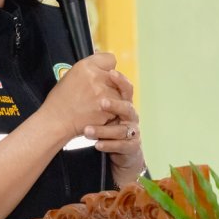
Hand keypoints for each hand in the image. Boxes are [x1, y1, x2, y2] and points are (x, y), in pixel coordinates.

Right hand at [42, 53, 121, 140]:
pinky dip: (112, 112)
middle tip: (98, 92)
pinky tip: (98, 113)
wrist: (56, 121)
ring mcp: (103, 94)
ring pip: (120, 93)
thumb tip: (104, 61)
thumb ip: (90, 68)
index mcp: (85, 66)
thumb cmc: (61, 100)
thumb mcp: (71, 75)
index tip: (104, 73)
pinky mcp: (108, 109)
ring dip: (113, 98)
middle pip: (118, 76)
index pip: (111, 59)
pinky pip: (118, 107)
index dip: (108, 68)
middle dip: (111, 84)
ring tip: (97, 104)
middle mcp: (96, 77)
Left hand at [85, 69, 145, 186]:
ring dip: (103, 130)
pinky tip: (97, 144)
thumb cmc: (109, 123)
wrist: (121, 149)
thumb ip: (100, 89)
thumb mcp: (105, 107)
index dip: (120, 80)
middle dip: (115, 105)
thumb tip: (93, 69)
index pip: (126, 88)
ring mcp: (132, 132)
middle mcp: (131, 116)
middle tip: (101, 103)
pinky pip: (120, 145)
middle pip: (127, 108)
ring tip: (87, 130)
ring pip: (120, 130)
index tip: (110, 73)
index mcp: (124, 103)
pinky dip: (108, 145)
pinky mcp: (131, 146)